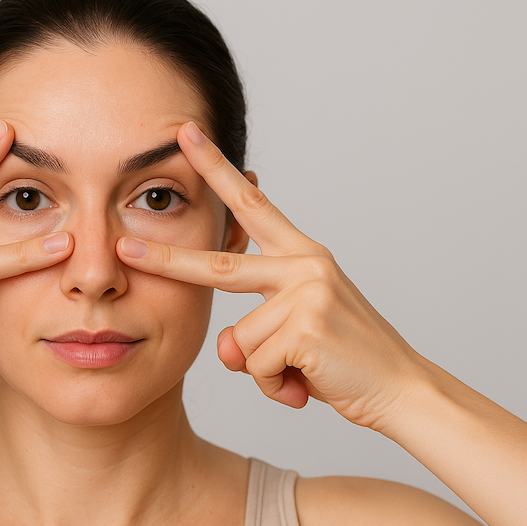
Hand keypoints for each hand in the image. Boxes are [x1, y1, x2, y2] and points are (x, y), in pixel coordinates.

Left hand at [117, 122, 427, 429]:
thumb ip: (251, 330)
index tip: (185, 136)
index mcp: (301, 255)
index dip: (215, 169)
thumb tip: (225, 346)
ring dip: (264, 371)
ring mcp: (306, 293)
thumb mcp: (292, 333)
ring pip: (239, 342)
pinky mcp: (306, 327)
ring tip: (303, 371)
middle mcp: (304, 265)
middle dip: (166, 261)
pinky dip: (277, 387)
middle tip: (124, 250)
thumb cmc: (344, 359)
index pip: (251, 204)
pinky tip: (308, 383)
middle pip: (218, 266)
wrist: (402, 389)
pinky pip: (257, 366)